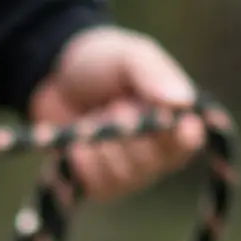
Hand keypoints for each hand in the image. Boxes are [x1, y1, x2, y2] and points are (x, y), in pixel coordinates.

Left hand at [29, 28, 205, 201]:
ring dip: (103, 145)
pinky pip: (96, 185)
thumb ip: (154, 74)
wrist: (52, 79)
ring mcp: (128, 171)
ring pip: (125, 175)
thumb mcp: (128, 56)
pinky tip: (76, 142)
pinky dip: (83, 161)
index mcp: (175, 117)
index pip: (189, 141)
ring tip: (92, 118)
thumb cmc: (100, 63)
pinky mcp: (98, 184)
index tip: (168, 124)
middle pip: (156, 162)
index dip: (179, 138)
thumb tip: (184, 101)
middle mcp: (157, 149)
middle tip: (116, 106)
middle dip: (132, 135)